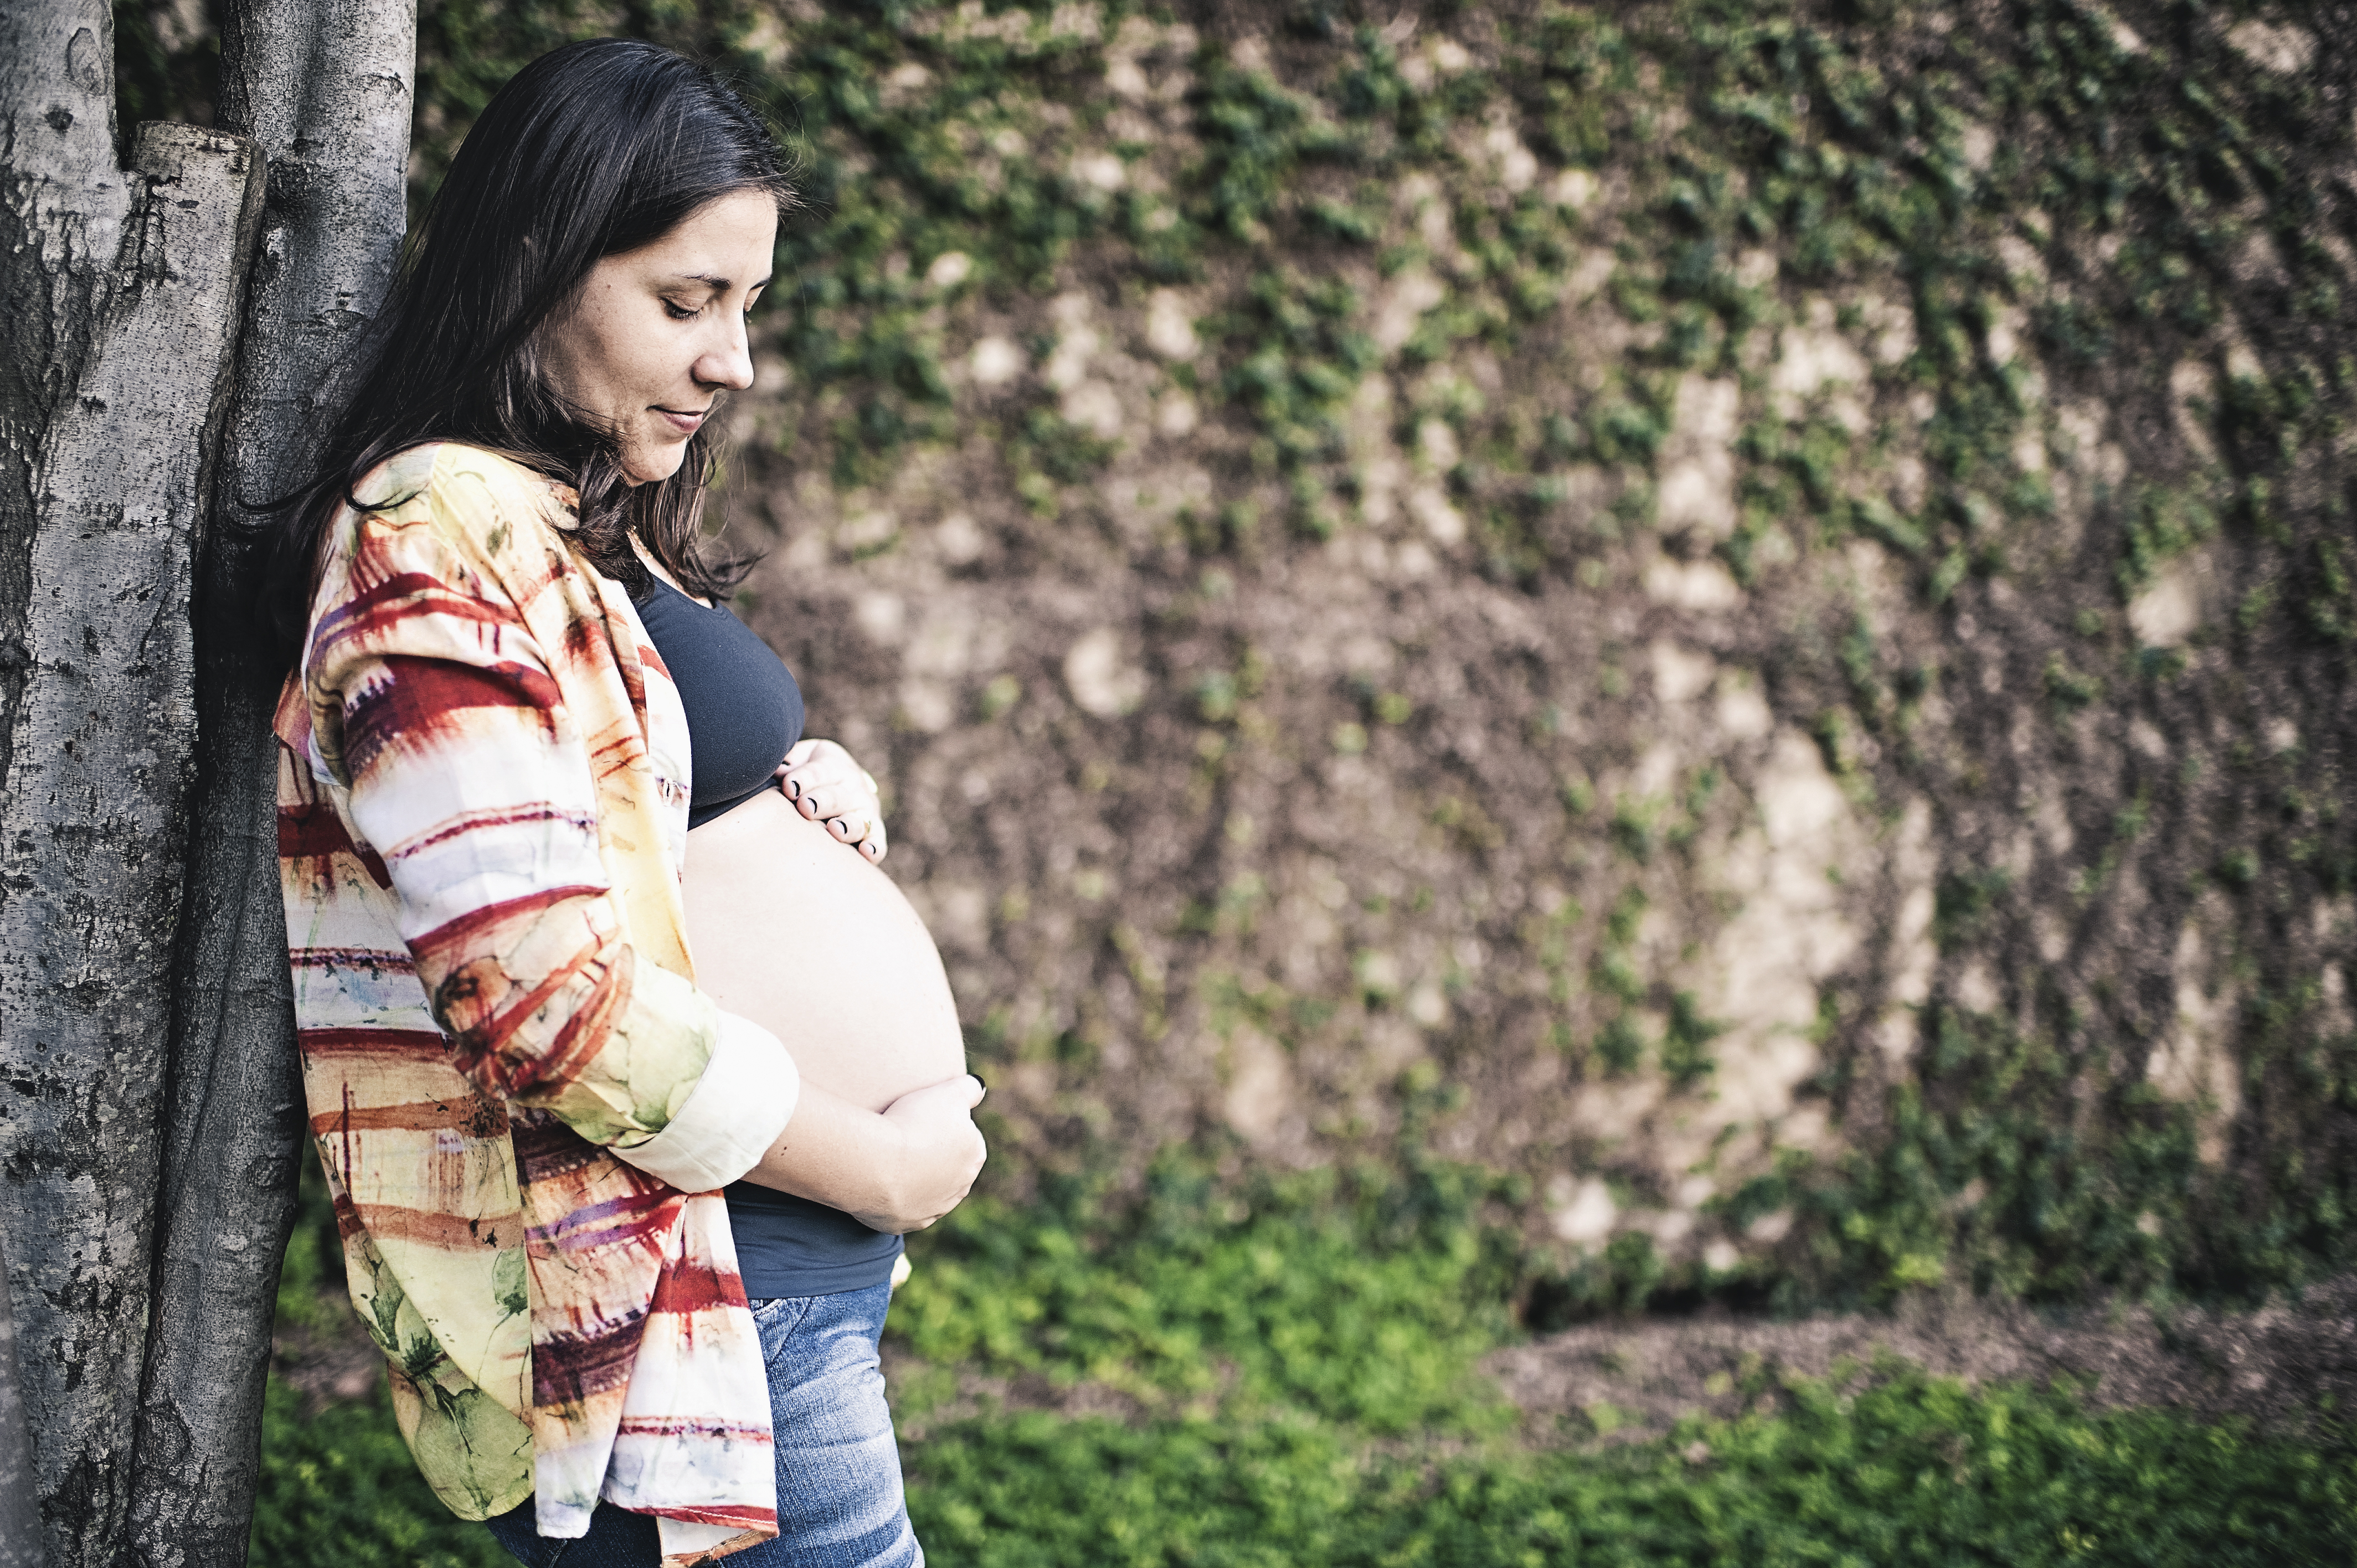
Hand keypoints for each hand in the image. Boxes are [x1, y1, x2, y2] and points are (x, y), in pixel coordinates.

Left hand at [777, 737, 887, 862]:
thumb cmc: (814, 772)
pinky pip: (877, 841)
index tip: (789, 786)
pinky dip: (874, 847)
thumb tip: (780, 768)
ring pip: (859, 820)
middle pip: (838, 796)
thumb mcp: (804, 756)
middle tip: (806, 807)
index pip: (820, 772)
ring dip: (848, 826)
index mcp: (835, 767)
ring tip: (835, 830)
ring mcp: (866, 812)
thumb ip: (792, 760)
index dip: (805, 778)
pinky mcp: (874, 832)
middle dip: (823, 802)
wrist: (844, 780)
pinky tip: (865, 853)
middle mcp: (854, 789)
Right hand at [861, 1074, 986, 1233]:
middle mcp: (961, 1187)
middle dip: (933, 1157)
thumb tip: (979, 1088)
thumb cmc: (912, 1124)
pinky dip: (898, 1199)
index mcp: (974, 1154)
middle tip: (906, 1141)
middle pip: (949, 1168)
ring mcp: (934, 1209)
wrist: (878, 1164)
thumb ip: (969, 1089)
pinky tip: (885, 1185)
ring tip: (894, 1163)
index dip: (944, 1128)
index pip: (966, 1139)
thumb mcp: (947, 1092)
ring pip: (929, 1192)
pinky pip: (906, 1211)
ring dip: (917, 1181)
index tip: (922, 1121)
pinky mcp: (909, 1223)